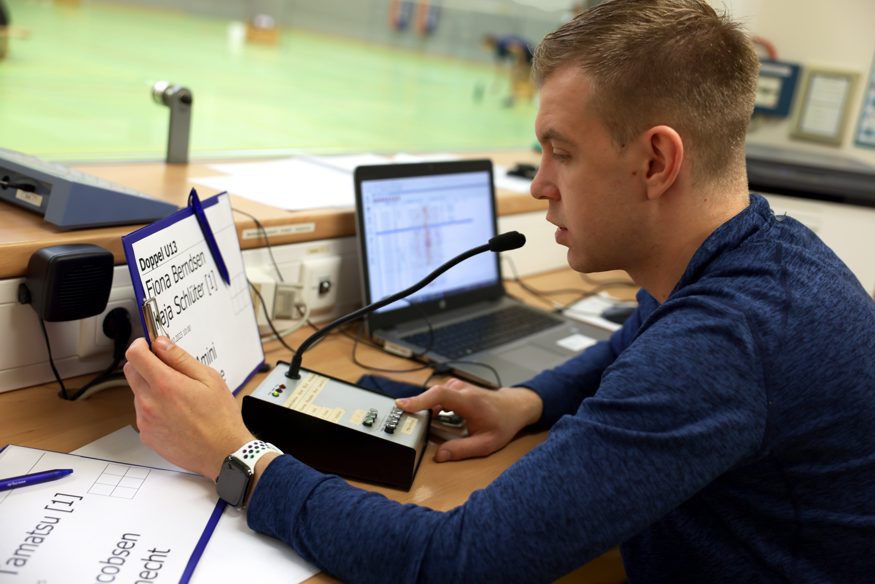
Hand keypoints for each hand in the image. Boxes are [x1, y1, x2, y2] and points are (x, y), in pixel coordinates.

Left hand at [124, 337, 253, 479]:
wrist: (223, 453)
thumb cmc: (221, 418)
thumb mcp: (209, 379)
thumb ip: (181, 359)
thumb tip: (162, 344)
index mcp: (165, 385)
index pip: (135, 355)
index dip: (141, 345)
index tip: (148, 345)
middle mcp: (150, 402)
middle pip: (131, 372)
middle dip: (145, 365)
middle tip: (168, 370)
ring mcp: (145, 421)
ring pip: (138, 393)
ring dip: (151, 389)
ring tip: (179, 399)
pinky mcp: (146, 435)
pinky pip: (143, 413)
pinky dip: (154, 409)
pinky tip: (176, 415)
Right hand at [395, 378, 542, 461]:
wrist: (515, 407)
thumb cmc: (503, 424)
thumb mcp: (486, 443)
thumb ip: (462, 450)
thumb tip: (439, 456)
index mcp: (469, 402)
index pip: (440, 395)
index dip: (420, 400)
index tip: (403, 405)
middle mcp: (463, 390)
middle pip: (433, 394)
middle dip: (417, 406)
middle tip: (405, 420)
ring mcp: (460, 387)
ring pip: (435, 395)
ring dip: (425, 407)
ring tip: (417, 421)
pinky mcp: (457, 389)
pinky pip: (439, 395)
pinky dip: (432, 405)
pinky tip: (432, 417)